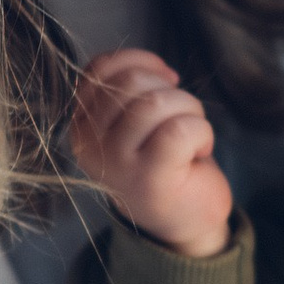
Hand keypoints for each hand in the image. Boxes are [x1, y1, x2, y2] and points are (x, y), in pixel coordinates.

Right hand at [73, 47, 233, 257]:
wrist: (183, 220)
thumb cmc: (164, 162)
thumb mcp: (135, 121)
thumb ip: (129, 89)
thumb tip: (160, 70)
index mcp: (81, 124)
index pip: (101, 69)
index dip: (142, 64)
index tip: (167, 81)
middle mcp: (90, 144)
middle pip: (132, 82)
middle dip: (171, 90)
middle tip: (182, 118)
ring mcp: (117, 163)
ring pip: (157, 103)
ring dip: (189, 110)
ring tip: (192, 135)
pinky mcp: (150, 178)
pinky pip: (181, 129)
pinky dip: (202, 132)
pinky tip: (200, 149)